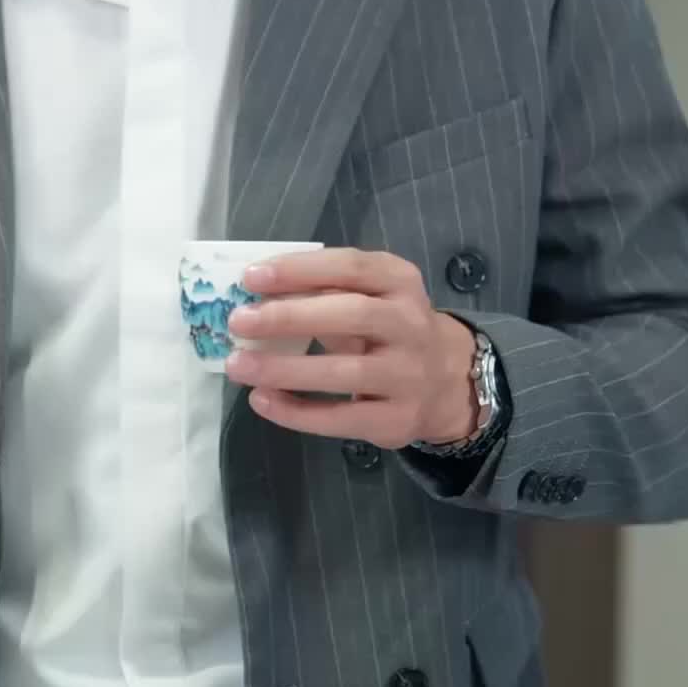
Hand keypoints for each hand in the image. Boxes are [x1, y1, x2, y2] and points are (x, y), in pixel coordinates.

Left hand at [226, 248, 479, 447]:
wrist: (449, 381)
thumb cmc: (390, 327)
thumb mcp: (372, 295)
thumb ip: (325, 291)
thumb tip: (254, 297)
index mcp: (400, 281)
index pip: (351, 267)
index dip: (300, 270)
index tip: (251, 277)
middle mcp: (411, 324)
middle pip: (352, 315)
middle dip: (290, 318)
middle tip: (239, 322)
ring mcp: (409, 375)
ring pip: (346, 373)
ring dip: (285, 370)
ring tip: (239, 367)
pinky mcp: (398, 419)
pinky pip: (343, 417)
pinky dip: (297, 412)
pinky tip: (262, 401)